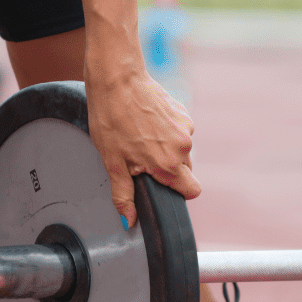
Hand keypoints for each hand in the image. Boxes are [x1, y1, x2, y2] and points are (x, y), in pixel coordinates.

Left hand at [85, 69, 200, 226]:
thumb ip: (124, 194)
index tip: (159, 185)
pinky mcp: (183, 112)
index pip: (191, 191)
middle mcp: (183, 147)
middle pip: (186, 171)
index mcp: (168, 164)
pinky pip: (179, 132)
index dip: (176, 192)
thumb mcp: (112, 162)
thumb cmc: (111, 120)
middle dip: (167, 170)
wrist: (117, 80)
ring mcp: (186, 128)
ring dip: (166, 150)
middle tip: (139, 158)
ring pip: (182, 151)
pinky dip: (166, 132)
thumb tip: (128, 221)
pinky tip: (145, 123)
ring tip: (139, 137)